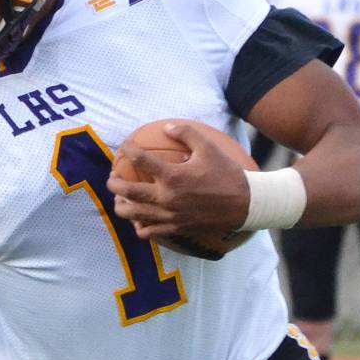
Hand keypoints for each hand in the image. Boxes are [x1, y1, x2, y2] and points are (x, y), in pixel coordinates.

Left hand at [106, 122, 249, 239]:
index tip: (124, 146)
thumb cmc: (227, 174)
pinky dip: (139, 226)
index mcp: (173, 176)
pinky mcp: (175, 229)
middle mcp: (167, 198)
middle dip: (113, 182)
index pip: (140, 160)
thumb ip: (186, 133)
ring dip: (121, 205)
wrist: (246, 204)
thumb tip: (167, 127)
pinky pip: (147, 232)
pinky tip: (139, 218)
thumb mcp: (209, 148)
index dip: (127, 150)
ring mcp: (169, 216)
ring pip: (132, 214)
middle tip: (113, 177)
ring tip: (121, 198)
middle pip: (127, 191)